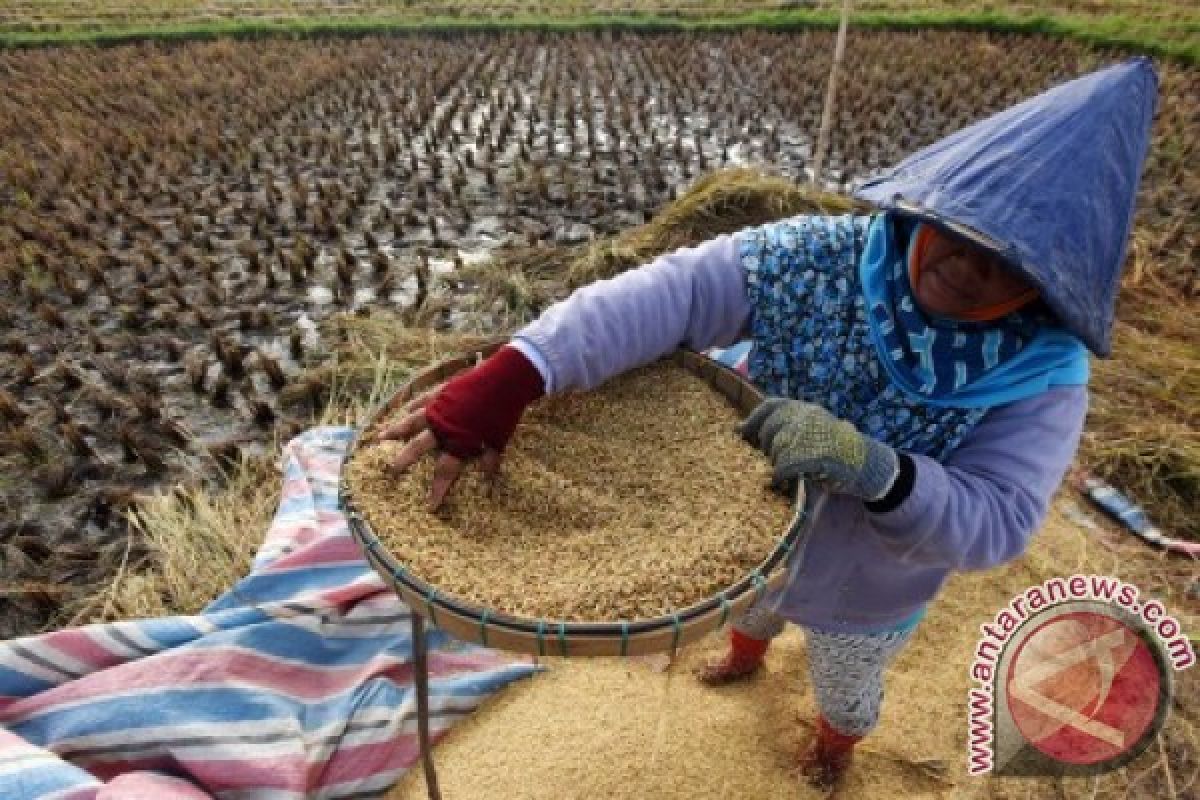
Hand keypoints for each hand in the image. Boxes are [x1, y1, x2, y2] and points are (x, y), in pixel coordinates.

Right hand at [368, 345, 543, 509]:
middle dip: (402, 460)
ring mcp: (438, 408)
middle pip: (417, 447)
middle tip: (389, 470)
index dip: (437, 490)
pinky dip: (410, 406)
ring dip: (395, 430)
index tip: (429, 506)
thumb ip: (490, 459)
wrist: (502, 381)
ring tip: (380, 437)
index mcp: (458, 443)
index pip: (444, 471)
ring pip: (411, 422)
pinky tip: (403, 409)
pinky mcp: (440, 391)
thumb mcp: (500, 440)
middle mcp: (442, 428)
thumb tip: (487, 477)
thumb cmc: (503, 414)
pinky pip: (420, 400)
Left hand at [737, 398, 898, 500]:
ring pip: (776, 449)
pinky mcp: (811, 454)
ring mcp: (809, 434)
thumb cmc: (837, 451)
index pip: (772, 405)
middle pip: (769, 430)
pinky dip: (780, 475)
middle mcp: (806, 416)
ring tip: (786, 471)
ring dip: (776, 463)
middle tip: (775, 460)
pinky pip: (784, 465)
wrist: (867, 464)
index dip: (753, 419)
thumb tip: (748, 431)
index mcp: (806, 409)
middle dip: (766, 447)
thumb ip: (789, 428)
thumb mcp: (814, 430)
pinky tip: (783, 480)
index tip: (740, 431)